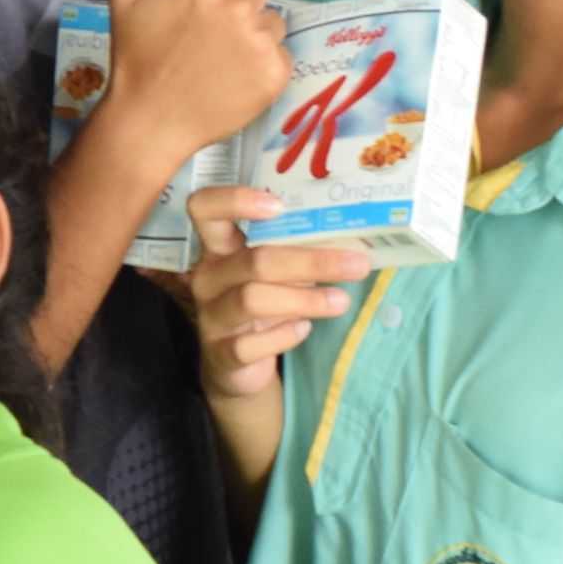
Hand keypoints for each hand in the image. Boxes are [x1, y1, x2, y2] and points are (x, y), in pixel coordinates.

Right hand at [89, 0, 292, 163]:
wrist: (148, 121)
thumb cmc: (134, 55)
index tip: (196, 4)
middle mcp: (240, 6)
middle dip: (236, 3)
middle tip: (206, 34)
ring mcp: (261, 41)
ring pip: (270, 20)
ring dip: (252, 33)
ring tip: (220, 58)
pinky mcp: (276, 73)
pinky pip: (281, 53)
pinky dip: (263, 65)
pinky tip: (234, 78)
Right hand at [189, 200, 365, 395]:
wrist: (240, 363)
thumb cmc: (265, 301)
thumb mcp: (277, 271)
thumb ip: (299, 251)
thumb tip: (353, 238)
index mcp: (219, 247)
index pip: (204, 209)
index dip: (234, 200)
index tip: (279, 205)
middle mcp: (209, 277)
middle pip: (253, 260)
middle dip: (310, 261)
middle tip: (357, 263)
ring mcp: (212, 316)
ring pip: (252, 300)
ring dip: (305, 299)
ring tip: (342, 301)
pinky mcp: (221, 354)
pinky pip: (250, 344)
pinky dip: (283, 335)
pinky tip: (305, 329)